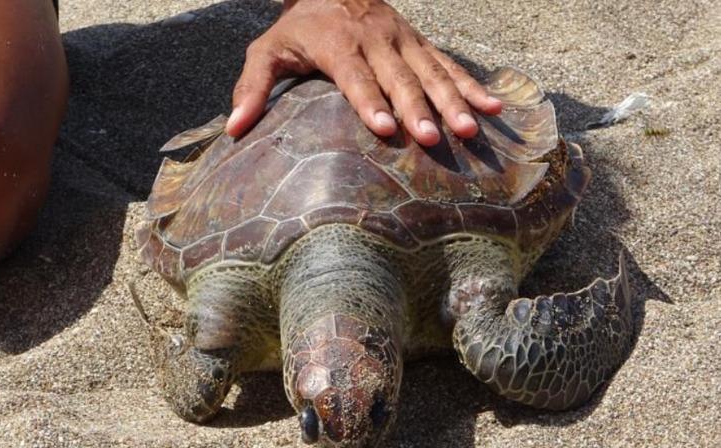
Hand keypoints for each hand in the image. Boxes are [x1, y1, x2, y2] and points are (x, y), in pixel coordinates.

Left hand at [226, 0, 502, 145]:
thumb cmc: (298, 28)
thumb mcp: (267, 50)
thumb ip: (252, 86)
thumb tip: (234, 128)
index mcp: (338, 44)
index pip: (355, 76)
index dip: (370, 100)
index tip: (384, 127)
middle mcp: (375, 40)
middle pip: (398, 78)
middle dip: (416, 109)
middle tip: (431, 139)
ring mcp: (403, 41)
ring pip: (431, 71)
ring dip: (452, 101)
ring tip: (471, 129)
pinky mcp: (420, 43)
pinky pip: (449, 64)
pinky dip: (472, 84)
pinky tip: (493, 105)